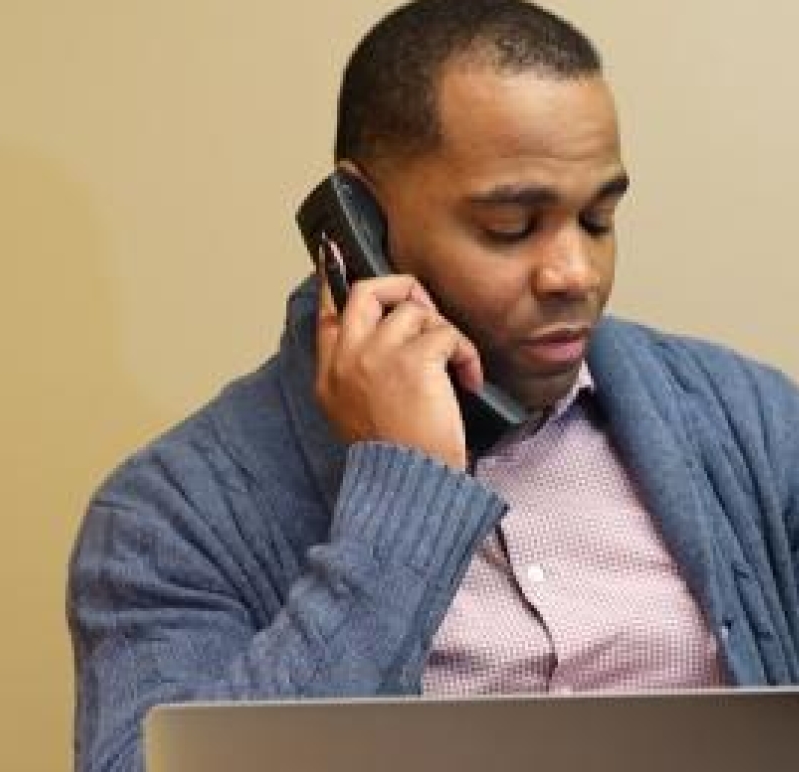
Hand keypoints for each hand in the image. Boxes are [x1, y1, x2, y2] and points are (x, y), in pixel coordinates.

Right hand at [313, 263, 485, 470]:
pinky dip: (467, 354)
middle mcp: (348, 358)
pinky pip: (447, 333)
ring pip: (417, 311)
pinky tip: (470, 381)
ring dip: (446, 334)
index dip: (334, 281)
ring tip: (456, 367)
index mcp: (331, 374)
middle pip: (368, 291)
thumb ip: (362, 378)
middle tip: (427, 312)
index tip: (335, 257)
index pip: (328, 312)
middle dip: (403, 289)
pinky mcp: (413, 360)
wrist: (409, 486)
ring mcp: (378, 355)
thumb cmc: (398, 460)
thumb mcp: (360, 418)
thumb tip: (387, 344)